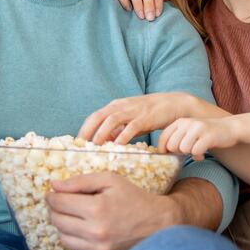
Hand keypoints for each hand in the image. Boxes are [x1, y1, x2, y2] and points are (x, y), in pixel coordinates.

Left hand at [46, 172, 175, 249]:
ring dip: (61, 224)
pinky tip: (80, 227)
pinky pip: (75, 249)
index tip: (52, 192)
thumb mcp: (110, 180)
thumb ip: (81, 181)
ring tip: (69, 214)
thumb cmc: (134, 198)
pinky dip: (72, 238)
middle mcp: (95, 232)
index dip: (51, 196)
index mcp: (97, 208)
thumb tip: (54, 185)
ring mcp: (98, 248)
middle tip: (57, 202)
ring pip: (63, 237)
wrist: (158, 224)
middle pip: (58, 220)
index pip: (60, 203)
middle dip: (53, 209)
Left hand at [77, 92, 201, 144]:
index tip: (77, 144)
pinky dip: (124, 135)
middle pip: (98, 116)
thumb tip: (104, 141)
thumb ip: (117, 129)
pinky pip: (132, 126)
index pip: (94, 116)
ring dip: (102, 133)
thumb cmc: (150, 114)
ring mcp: (133, 111)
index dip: (84, 129)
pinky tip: (118, 145)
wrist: (173, 104)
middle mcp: (121, 106)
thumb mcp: (130, 120)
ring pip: (112, 119)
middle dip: (88, 130)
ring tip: (96, 146)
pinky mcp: (145, 117)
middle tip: (81, 145)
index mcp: (115, 106)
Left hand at [160, 117, 240, 160]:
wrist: (229, 128)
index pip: (163, 137)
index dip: (162, 149)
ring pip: (183, 149)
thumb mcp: (189, 131)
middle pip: (172, 145)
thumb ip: (177, 138)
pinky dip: (199, 155)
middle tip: (187, 151)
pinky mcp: (208, 136)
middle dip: (178, 153)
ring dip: (190, 154)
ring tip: (196, 150)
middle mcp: (187, 123)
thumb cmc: (206, 133)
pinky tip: (203, 153)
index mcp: (180, 121)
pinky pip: (196, 151)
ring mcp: (198, 128)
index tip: (167, 156)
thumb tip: (162, 153)